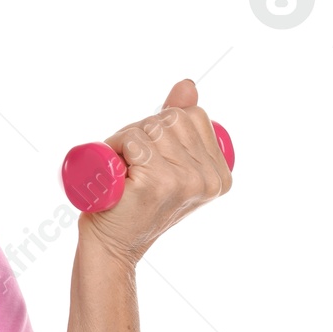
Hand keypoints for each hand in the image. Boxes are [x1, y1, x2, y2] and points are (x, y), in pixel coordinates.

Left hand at [77, 79, 231, 268]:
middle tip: (127, 163)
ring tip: (121, 171)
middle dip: (139, 131)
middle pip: (170, 119)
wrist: (111, 246)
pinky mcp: (159, 182)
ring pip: (150, 127)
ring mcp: (187, 181)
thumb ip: (181, 124)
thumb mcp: (165, 162)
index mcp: (221, 174)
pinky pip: (133, 140)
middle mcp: (210, 178)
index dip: (160, 127)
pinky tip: (116, 173)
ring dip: (124, 140)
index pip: (192, 116)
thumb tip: (188, 85)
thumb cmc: (133, 203)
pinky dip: (116, 147)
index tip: (147, 157)